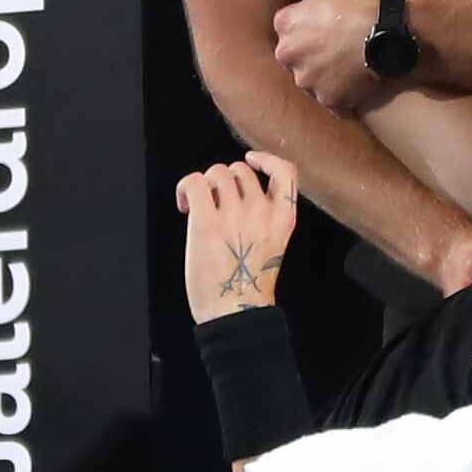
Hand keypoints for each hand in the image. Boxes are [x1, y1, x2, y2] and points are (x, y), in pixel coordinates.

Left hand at [177, 151, 299, 322]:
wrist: (234, 312)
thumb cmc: (248, 285)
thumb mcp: (273, 244)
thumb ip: (264, 216)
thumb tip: (236, 192)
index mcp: (283, 218)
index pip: (285, 171)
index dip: (266, 159)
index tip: (251, 161)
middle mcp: (261, 212)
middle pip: (241, 170)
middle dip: (224, 180)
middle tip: (215, 202)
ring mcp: (234, 216)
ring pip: (217, 173)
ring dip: (205, 185)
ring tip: (199, 206)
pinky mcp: (206, 223)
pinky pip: (195, 182)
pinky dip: (186, 186)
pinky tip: (185, 204)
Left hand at [272, 0, 385, 114]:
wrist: (390, 33)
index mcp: (286, 24)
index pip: (288, 25)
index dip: (307, 24)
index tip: (323, 24)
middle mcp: (289, 55)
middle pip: (296, 55)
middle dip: (312, 53)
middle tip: (337, 47)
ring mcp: (308, 81)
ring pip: (313, 80)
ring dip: (326, 75)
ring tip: (349, 67)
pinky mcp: (330, 100)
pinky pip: (334, 100)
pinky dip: (343, 95)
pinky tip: (357, 84)